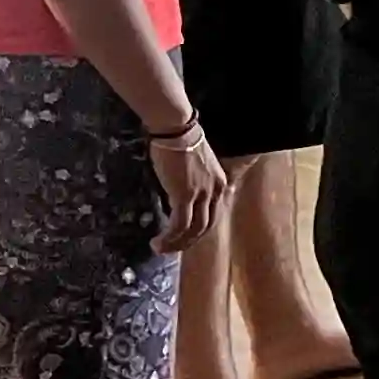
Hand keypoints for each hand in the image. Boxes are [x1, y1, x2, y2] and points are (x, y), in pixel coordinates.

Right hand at [146, 122, 227, 257]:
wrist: (175, 129)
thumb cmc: (180, 142)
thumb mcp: (195, 166)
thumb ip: (195, 182)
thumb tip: (181, 196)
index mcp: (220, 184)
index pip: (214, 214)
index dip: (199, 230)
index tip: (184, 238)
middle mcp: (216, 191)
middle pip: (206, 226)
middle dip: (188, 241)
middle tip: (171, 248)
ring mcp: (202, 194)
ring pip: (193, 229)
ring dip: (176, 243)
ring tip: (160, 248)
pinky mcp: (185, 195)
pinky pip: (179, 224)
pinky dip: (169, 237)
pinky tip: (158, 242)